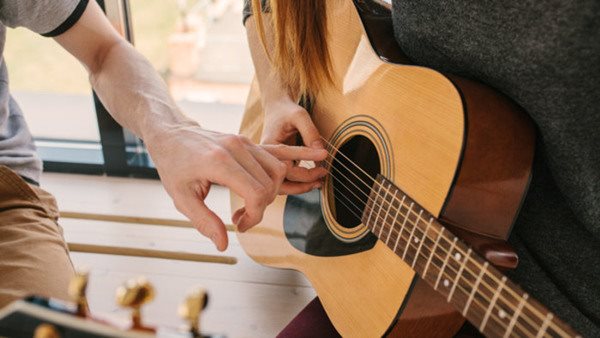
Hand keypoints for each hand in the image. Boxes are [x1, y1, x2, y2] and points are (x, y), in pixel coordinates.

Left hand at [145, 122, 326, 250]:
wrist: (171, 133)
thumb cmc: (173, 165)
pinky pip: (276, 157)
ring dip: (271, 191)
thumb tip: (224, 244)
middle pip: (270, 184)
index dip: (255, 215)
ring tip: (251, 204)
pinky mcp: (249, 141)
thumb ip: (204, 222)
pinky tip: (300, 169)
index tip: (239, 225)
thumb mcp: (181, 198)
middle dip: (261, 207)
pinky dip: (283, 171)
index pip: (257, 192)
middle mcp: (237, 148)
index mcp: (220, 162)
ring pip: (278, 170)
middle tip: (241, 218)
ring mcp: (245, 142)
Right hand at [262, 96, 327, 193]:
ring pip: (281, 184)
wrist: (277, 107)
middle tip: (322, 178)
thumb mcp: (300, 116)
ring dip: (300, 187)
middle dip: (303, 184)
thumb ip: (310, 133)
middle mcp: (264, 159)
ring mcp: (268, 163)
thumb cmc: (287, 110)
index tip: (323, 167)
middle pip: (280, 181)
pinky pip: (284, 179)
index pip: (285, 168)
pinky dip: (298, 182)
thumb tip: (322, 153)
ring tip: (319, 183)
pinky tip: (313, 180)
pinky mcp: (275, 164)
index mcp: (267, 147)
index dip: (305, 172)